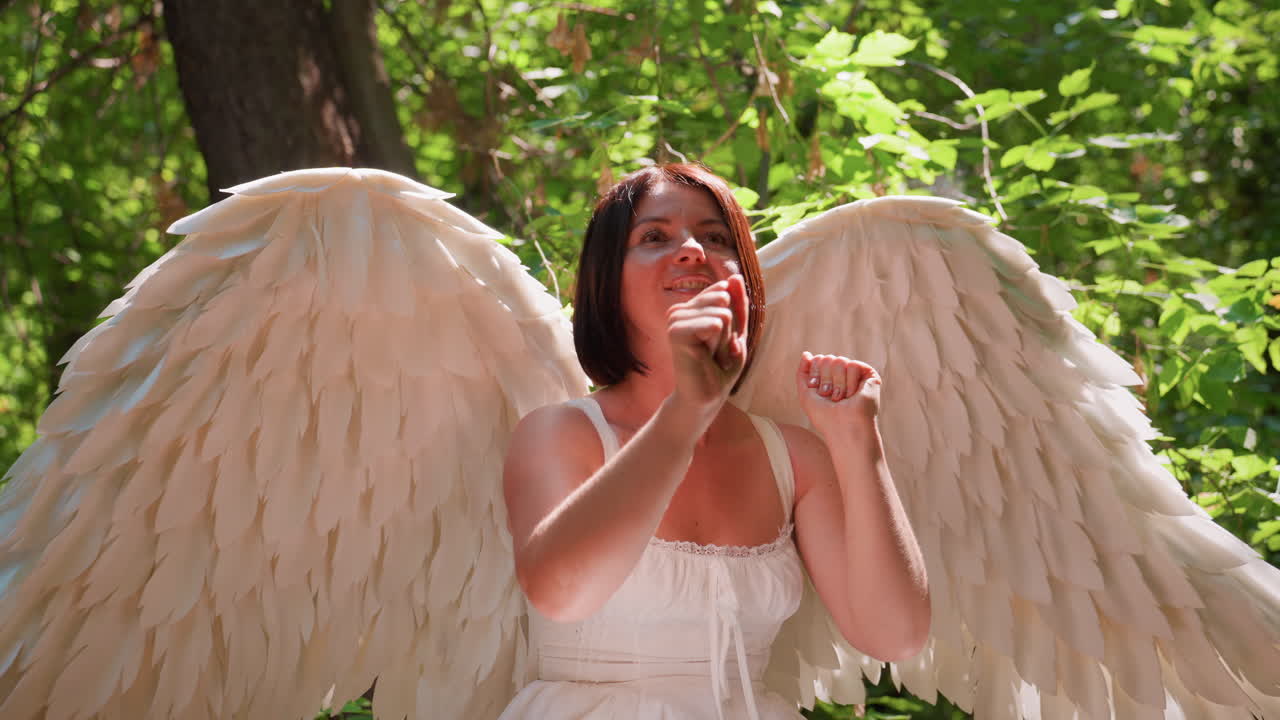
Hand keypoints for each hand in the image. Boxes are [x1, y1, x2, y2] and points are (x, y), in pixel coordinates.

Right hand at [666, 275, 747, 417]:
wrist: (705, 396)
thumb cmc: (720, 368)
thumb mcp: (736, 331)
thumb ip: (738, 304)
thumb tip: (735, 277)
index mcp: (691, 307)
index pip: (724, 292)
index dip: (733, 320)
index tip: (720, 342)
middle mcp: (680, 309)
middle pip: (724, 300)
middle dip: (729, 330)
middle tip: (716, 352)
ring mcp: (675, 319)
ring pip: (722, 313)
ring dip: (724, 340)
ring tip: (711, 356)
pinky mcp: (675, 331)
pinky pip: (715, 323)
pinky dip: (718, 344)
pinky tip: (705, 356)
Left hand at [795, 352, 880, 438]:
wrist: (843, 428)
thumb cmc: (824, 416)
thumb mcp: (805, 394)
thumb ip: (803, 372)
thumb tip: (806, 354)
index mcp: (829, 378)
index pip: (818, 360)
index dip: (815, 375)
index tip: (819, 392)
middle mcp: (842, 376)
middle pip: (828, 358)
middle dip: (826, 379)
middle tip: (831, 397)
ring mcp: (856, 376)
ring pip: (840, 360)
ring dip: (837, 383)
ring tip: (842, 398)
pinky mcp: (870, 377)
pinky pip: (854, 364)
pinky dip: (850, 381)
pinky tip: (852, 395)